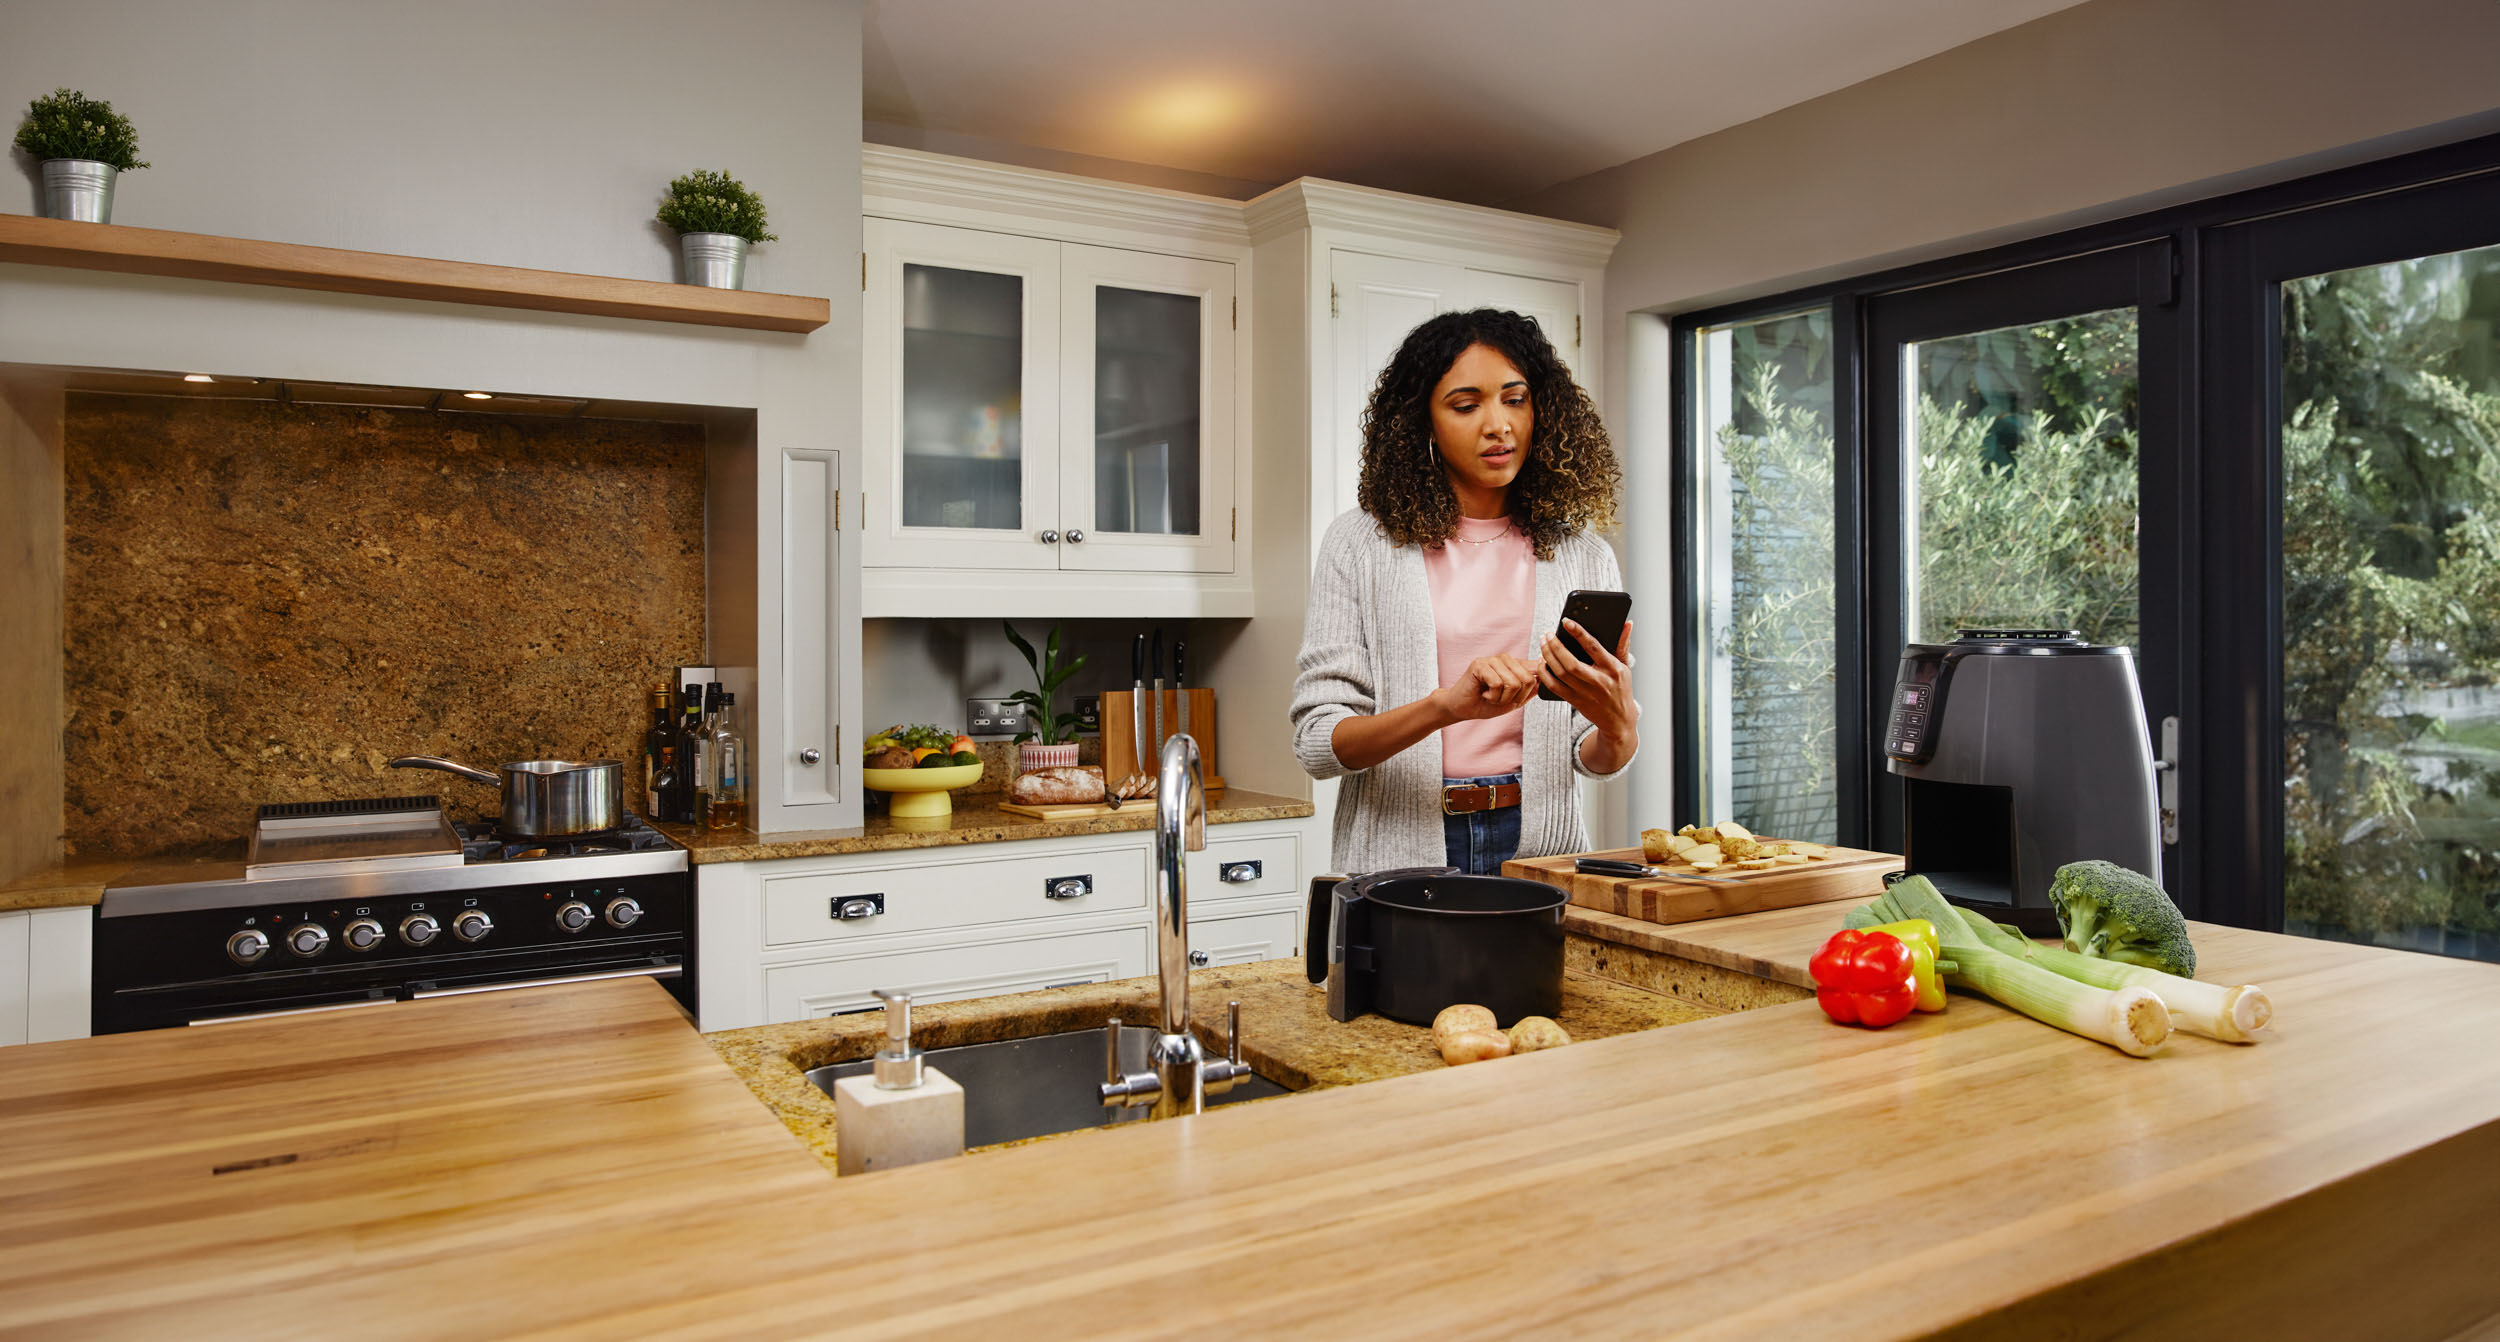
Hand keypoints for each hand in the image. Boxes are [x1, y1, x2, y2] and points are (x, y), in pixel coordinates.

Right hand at [1434, 653, 1542, 722]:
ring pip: (1513, 682)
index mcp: (1513, 665)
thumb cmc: (1485, 704)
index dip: (1537, 681)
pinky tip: (1484, 694)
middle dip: (1516, 697)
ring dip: (1502, 698)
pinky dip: (1492, 696)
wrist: (1462, 709)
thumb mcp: (1513, 701)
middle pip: (1527, 678)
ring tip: (1491, 696)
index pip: (1536, 668)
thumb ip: (1528, 691)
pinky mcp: (1480, 664)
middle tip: (1501, 699)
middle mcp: (1504, 659)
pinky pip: (1498, 683)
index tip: (1534, 688)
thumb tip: (1543, 682)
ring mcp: (1492, 660)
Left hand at [1541, 618, 1638, 761]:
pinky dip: (1545, 675)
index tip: (1566, 622)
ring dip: (1548, 657)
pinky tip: (1542, 664)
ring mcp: (1586, 693)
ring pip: (1561, 674)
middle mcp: (1599, 681)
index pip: (1594, 647)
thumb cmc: (1621, 688)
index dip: (1579, 633)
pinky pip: (1555, 687)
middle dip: (1556, 646)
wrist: (1619, 720)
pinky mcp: (1576, 702)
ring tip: (1543, 644)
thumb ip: (1623, 643)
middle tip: (1547, 634)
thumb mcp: (1625, 666)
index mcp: (1613, 669)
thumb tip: (1627, 623)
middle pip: (1571, 663)